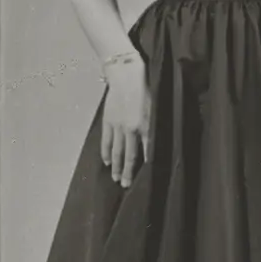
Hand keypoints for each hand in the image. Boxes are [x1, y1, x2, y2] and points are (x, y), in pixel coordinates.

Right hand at [100, 58, 151, 187]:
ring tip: (116, 178)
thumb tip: (153, 142)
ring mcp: (117, 126)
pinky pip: (106, 141)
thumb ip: (153, 126)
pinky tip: (106, 162)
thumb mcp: (155, 108)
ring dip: (116, 167)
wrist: (126, 76)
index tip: (146, 178)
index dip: (146, 165)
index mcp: (144, 126)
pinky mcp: (108, 121)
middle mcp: (130, 129)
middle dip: (128, 172)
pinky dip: (106, 153)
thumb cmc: (144, 89)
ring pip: (116, 151)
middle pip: (128, 156)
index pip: (146, 151)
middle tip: (126, 185)